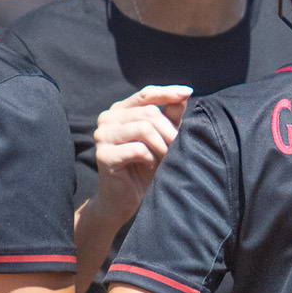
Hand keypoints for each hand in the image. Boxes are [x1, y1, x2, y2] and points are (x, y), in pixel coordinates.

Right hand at [90, 85, 190, 223]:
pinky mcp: (104, 155)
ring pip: (143, 128)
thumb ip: (170, 116)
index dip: (167, 92)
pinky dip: (151, 158)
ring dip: (162, 145)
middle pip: (148, 113)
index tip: (188, 92)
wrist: (126, 200)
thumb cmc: (146, 167)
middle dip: (169, 131)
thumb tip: (184, 94)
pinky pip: (138, 149)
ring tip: (166, 159)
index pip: (146, 94)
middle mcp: (108, 119)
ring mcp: (102, 136)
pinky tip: (151, 166)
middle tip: (179, 148)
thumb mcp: (162, 138)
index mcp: (121, 111)